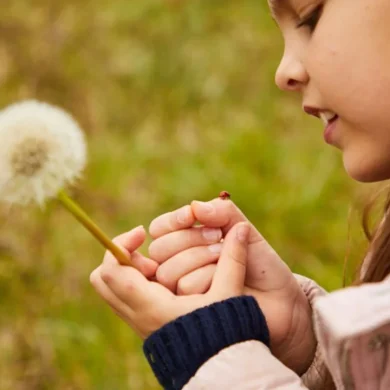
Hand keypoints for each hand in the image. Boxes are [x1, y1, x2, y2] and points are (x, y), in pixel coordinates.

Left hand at [89, 222, 250, 339]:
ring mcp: (136, 321)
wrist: (220, 370)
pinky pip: (125, 295)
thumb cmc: (225, 334)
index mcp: (150, 306)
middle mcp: (136, 315)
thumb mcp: (230, 294)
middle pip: (102, 278)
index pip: (113, 270)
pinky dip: (137, 281)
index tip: (143, 232)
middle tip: (150, 256)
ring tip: (160, 267)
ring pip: (111, 287)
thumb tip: (241, 228)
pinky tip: (167, 280)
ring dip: (131, 270)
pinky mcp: (142, 323)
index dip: (121, 244)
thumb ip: (234, 260)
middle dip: (122, 258)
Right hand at [148, 198, 315, 374]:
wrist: (281, 299)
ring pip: (168, 270)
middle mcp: (178, 266)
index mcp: (186, 244)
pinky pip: (185, 286)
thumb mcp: (243, 229)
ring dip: (200, 258)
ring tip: (224, 259)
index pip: (159, 229)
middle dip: (190, 238)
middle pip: (159, 248)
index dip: (172, 221)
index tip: (191, 215)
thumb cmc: (261, 264)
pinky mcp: (189, 311)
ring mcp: (181, 291)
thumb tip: (195, 206)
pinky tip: (226, 280)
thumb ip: (222, 213)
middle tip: (218, 237)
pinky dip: (209, 277)